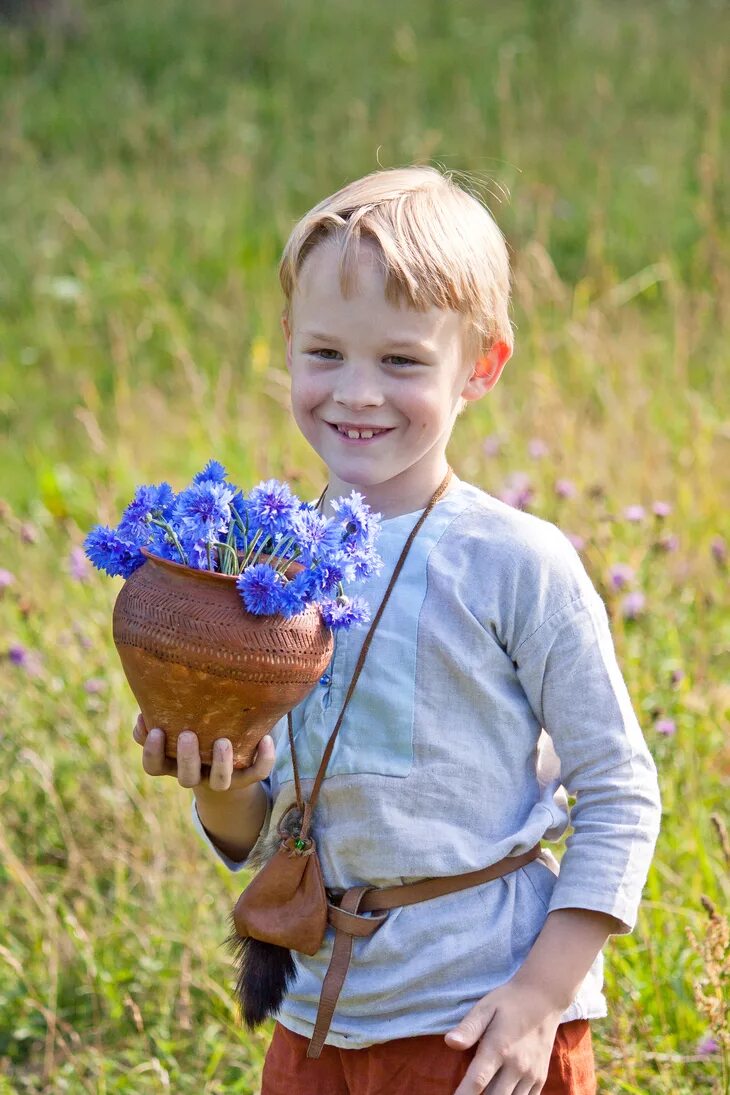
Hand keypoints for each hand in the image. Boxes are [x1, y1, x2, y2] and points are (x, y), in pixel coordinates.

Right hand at [132, 713, 275, 792]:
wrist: (227, 767)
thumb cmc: (195, 735)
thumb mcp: (175, 728)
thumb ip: (159, 719)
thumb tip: (145, 711)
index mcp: (173, 764)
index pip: (155, 767)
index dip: (152, 753)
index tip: (156, 730)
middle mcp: (196, 775)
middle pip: (186, 778)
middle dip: (186, 758)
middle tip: (188, 734)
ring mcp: (221, 779)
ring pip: (220, 782)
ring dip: (221, 764)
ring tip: (223, 741)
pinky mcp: (246, 778)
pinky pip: (257, 773)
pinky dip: (263, 759)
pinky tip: (265, 739)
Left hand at [444, 979, 563, 1094]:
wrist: (543, 997)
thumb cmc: (509, 1002)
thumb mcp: (486, 1007)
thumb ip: (469, 1028)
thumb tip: (449, 1042)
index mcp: (499, 1048)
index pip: (477, 1081)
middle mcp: (517, 1066)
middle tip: (466, 1094)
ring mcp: (531, 1074)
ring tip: (484, 1093)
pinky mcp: (540, 1078)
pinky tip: (502, 1093)